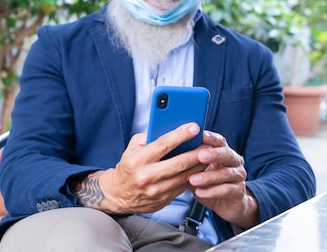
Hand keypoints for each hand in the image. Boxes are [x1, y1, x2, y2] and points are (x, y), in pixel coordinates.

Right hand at [72, 123, 207, 213]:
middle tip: (208, 143)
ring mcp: (156, 190)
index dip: (181, 135)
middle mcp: (147, 176)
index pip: (163, 145)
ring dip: (200, 164)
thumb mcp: (133, 148)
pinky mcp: (164, 200)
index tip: (195, 127)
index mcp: (138, 160)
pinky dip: (195, 176)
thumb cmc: (129, 166)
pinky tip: (201, 167)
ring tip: (209, 154)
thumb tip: (171, 127)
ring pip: (185, 176)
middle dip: (197, 151)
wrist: (118, 195)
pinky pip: (184, 186)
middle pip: (179, 162)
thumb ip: (150, 136)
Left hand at [188, 131, 258, 228]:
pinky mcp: (239, 192)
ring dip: (209, 176)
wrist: (227, 203)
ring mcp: (238, 176)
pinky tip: (199, 192)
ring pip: (226, 173)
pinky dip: (212, 191)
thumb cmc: (210, 183)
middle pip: (227, 154)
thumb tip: (174, 151)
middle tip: (200, 155)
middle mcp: (234, 162)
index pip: (220, 141)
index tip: (200, 135)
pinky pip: (227, 190)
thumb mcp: (200, 170)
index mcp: (225, 152)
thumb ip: (193, 161)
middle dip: (213, 154)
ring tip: (193, 179)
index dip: (211, 138)